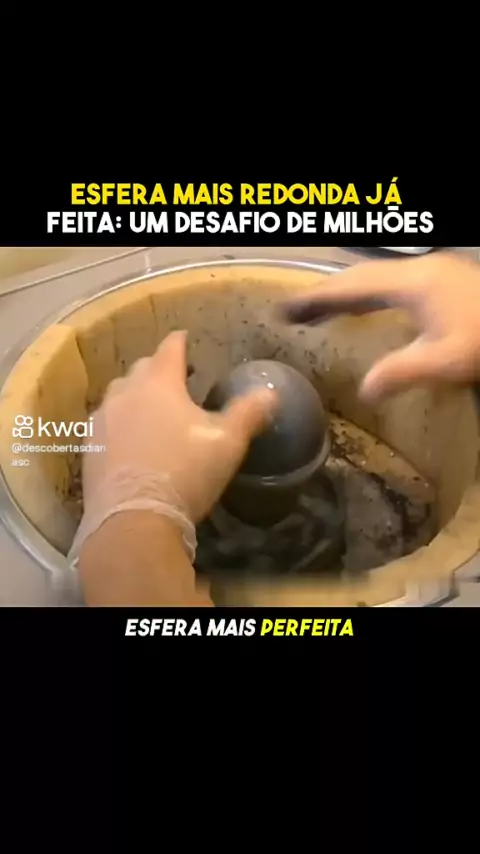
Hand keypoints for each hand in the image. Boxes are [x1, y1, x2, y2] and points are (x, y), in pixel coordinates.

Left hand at [83, 331, 277, 523]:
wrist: (133, 518)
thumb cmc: (185, 472)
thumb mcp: (227, 443)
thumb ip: (248, 413)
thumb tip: (270, 392)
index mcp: (160, 383)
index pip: (170, 349)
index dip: (181, 342)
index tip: (186, 339)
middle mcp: (126, 392)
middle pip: (142, 368)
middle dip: (158, 369)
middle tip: (176, 381)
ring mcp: (101, 419)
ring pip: (119, 395)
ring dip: (135, 396)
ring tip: (151, 411)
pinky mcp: (88, 447)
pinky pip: (104, 424)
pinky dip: (119, 424)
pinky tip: (129, 441)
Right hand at [280, 252, 479, 400]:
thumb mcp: (446, 363)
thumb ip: (402, 372)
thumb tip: (365, 390)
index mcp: (412, 284)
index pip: (351, 288)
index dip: (316, 299)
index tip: (284, 309)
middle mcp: (418, 271)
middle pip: (359, 277)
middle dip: (324, 295)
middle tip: (291, 312)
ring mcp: (432, 273)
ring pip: (376, 279)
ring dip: (345, 293)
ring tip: (318, 311)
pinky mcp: (443, 282)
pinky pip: (392, 284)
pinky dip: (368, 295)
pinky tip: (367, 308)